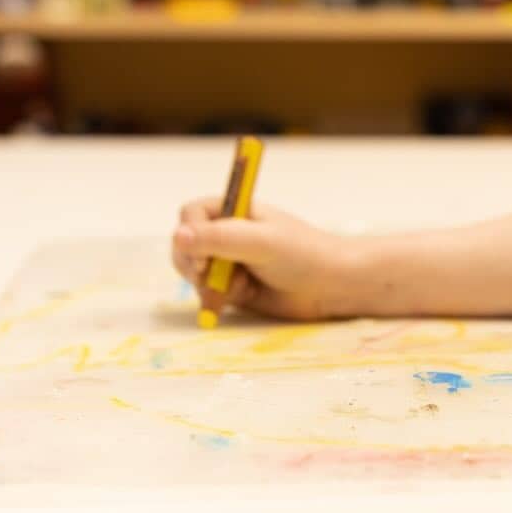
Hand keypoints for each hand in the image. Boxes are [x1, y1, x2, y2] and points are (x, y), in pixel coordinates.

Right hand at [170, 198, 367, 321]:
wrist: (334, 287)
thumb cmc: (304, 255)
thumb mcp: (261, 242)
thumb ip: (220, 238)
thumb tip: (177, 236)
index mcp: (235, 209)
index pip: (191, 214)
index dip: (189, 234)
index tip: (202, 258)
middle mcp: (228, 232)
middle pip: (185, 244)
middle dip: (192, 265)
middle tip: (208, 277)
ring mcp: (230, 260)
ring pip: (193, 272)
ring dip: (207, 285)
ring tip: (236, 289)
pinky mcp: (234, 287)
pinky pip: (208, 293)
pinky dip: (213, 300)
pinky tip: (231, 303)